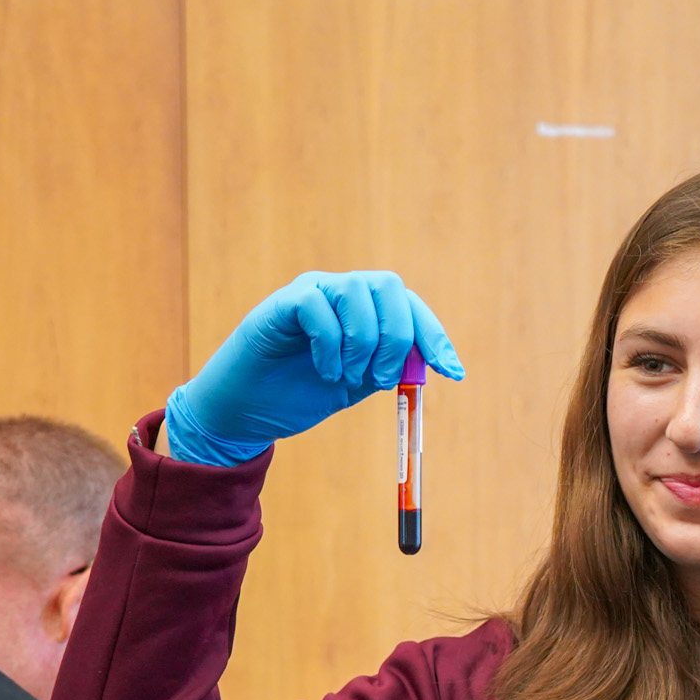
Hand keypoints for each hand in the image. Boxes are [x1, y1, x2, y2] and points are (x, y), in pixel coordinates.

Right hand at [165, 270, 463, 465]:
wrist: (248, 413)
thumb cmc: (300, 395)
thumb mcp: (357, 384)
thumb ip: (389, 368)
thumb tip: (426, 362)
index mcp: (364, 311)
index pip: (409, 307)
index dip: (434, 336)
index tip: (451, 372)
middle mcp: (340, 293)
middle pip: (389, 287)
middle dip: (397, 337)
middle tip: (383, 379)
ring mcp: (311, 293)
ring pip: (357, 292)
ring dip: (363, 342)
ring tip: (347, 377)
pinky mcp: (281, 304)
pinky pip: (317, 307)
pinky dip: (330, 344)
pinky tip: (324, 371)